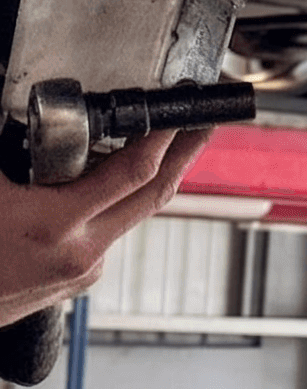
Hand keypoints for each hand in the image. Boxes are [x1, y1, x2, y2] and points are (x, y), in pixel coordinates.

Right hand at [0, 128, 213, 324]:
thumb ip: (11, 149)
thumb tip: (20, 111)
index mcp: (54, 228)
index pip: (134, 172)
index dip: (167, 135)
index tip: (183, 108)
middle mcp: (79, 254)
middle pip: (156, 195)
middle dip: (188, 152)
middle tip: (205, 118)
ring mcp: (82, 272)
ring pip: (135, 215)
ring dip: (157, 177)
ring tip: (172, 140)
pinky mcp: (77, 281)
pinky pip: (111, 231)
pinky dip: (122, 202)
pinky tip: (118, 179)